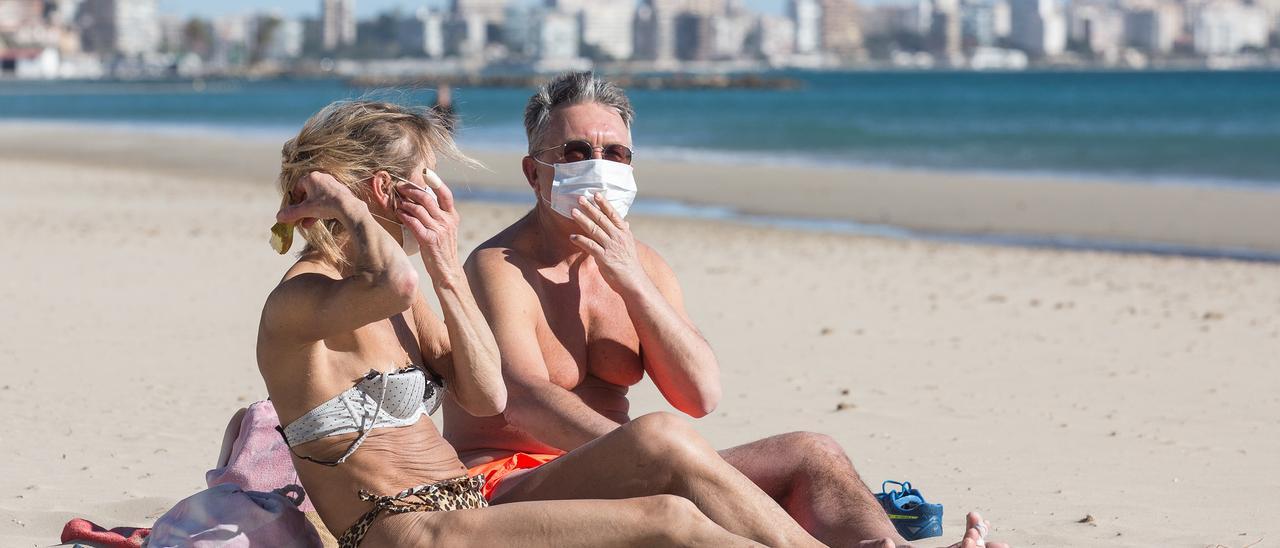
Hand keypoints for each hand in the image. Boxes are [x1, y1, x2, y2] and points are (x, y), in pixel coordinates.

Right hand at [276, 171, 363, 227]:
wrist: (348, 207)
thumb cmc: (325, 205)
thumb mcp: (306, 210)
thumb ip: (292, 213)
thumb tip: (278, 217)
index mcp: (312, 177)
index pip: (298, 187)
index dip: (294, 200)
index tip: (292, 210)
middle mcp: (322, 178)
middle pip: (308, 194)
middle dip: (302, 209)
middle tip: (298, 219)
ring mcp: (332, 184)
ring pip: (317, 199)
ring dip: (311, 211)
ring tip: (306, 224)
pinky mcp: (341, 192)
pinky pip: (327, 200)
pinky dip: (321, 209)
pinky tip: (319, 220)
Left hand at [395, 168, 461, 283]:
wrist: (448, 272)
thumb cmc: (443, 250)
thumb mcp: (445, 230)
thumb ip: (437, 216)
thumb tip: (422, 200)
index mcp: (452, 216)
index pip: (445, 193)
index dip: (435, 181)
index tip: (424, 172)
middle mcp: (447, 221)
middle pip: (427, 198)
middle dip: (411, 189)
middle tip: (399, 186)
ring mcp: (439, 231)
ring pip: (419, 209)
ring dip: (405, 203)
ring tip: (396, 201)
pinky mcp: (429, 240)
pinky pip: (414, 223)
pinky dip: (404, 216)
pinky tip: (398, 213)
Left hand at [569, 193, 647, 292]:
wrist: (634, 281)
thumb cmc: (630, 263)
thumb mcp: (630, 244)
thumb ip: (624, 233)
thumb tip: (625, 222)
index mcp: (624, 232)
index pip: (613, 214)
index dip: (604, 203)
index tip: (596, 194)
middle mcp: (618, 237)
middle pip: (602, 219)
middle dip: (590, 208)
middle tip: (580, 198)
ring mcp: (611, 247)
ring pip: (594, 230)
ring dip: (582, 220)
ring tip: (573, 212)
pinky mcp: (604, 258)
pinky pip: (590, 246)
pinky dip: (581, 240)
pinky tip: (572, 236)